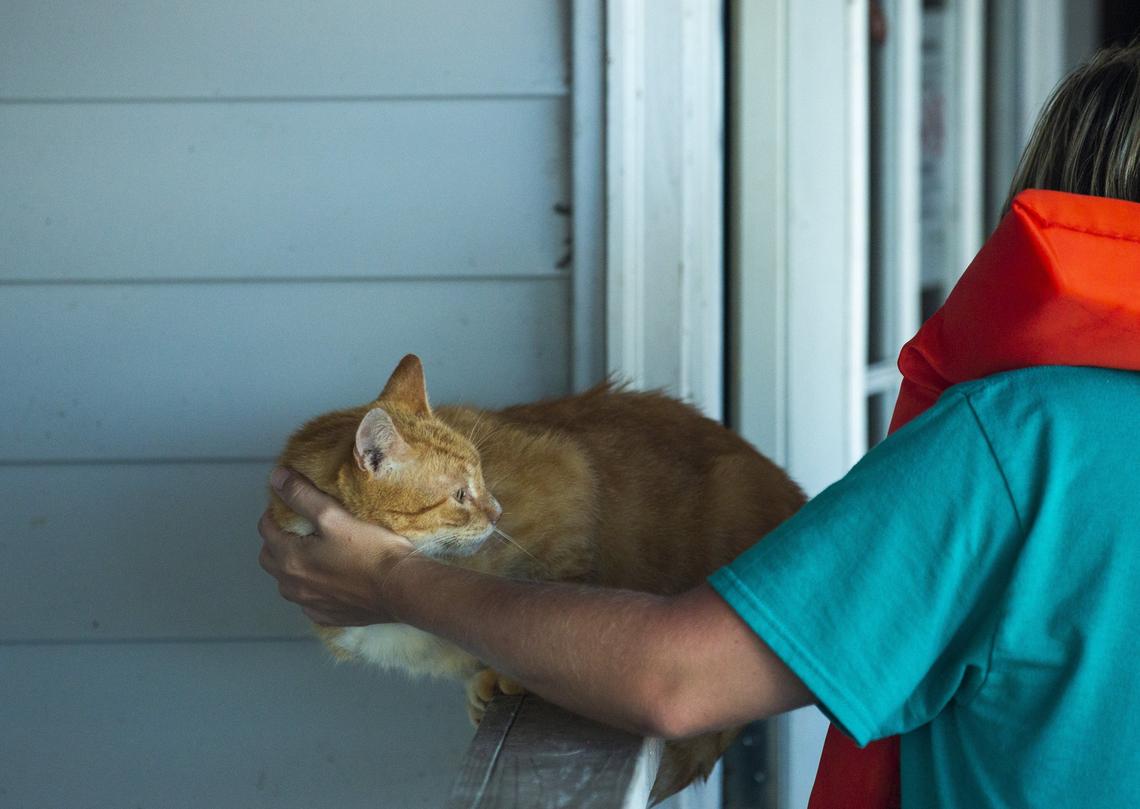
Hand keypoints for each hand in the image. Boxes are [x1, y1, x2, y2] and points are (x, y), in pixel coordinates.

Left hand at [257, 467, 413, 625]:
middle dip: (277, 540)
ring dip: (292, 566)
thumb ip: (301, 496)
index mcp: (290, 559)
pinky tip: (329, 580)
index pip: (266, 530)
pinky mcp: (328, 616)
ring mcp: (310, 604)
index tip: (289, 504)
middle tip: (298, 528)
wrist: (401, 589)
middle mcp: (293, 586)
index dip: (274, 513)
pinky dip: (312, 589)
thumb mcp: (334, 516)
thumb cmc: (371, 551)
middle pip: (270, 558)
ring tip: (313, 553)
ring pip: (287, 582)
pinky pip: (309, 602)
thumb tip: (276, 478)